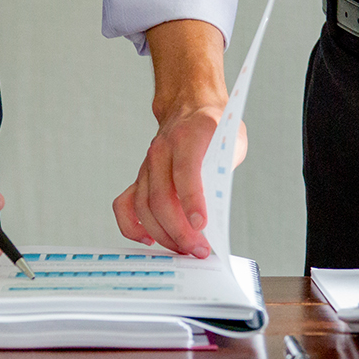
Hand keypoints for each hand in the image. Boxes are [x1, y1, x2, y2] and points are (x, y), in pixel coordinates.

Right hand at [113, 19, 235, 257]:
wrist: (189, 108)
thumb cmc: (214, 129)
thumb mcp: (232, 143)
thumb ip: (223, 172)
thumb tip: (215, 212)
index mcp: (190, 136)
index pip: (186, 171)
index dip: (192, 201)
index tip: (201, 225)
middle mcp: (162, 150)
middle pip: (162, 197)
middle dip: (180, 230)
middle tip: (198, 249)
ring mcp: (147, 165)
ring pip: (144, 206)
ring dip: (163, 234)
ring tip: (183, 249)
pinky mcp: (140, 178)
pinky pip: (125, 204)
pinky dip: (131, 226)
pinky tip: (148, 239)